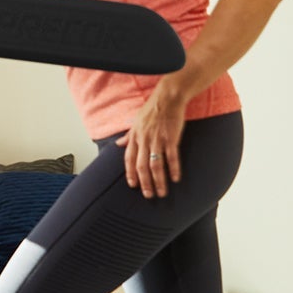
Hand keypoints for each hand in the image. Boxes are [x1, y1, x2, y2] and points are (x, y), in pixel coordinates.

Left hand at [123, 83, 192, 197]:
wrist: (168, 97)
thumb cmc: (152, 109)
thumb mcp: (136, 122)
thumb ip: (128, 135)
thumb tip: (117, 144)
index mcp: (135, 137)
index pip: (129, 159)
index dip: (130, 173)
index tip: (133, 185)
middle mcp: (144, 140)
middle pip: (141, 166)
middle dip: (144, 183)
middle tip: (148, 196)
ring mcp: (158, 140)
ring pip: (156, 165)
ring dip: (159, 181)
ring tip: (162, 193)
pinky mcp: (171, 138)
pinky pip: (172, 157)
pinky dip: (173, 169)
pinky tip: (175, 179)